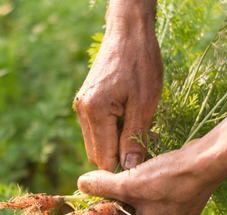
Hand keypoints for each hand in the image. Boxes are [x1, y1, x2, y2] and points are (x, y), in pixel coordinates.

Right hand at [74, 0, 162, 171]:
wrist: (128, 32)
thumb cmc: (141, 62)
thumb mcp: (145, 102)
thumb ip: (136, 137)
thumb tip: (131, 169)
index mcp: (95, 111)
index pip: (103, 159)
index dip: (122, 168)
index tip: (142, 171)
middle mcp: (82, 111)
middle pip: (96, 154)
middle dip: (118, 158)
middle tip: (145, 150)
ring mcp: (80, 107)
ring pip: (95, 143)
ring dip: (115, 144)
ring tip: (138, 131)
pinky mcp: (84, 102)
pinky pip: (95, 129)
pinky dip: (111, 132)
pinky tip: (129, 120)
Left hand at [77, 140, 215, 214]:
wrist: (206, 162)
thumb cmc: (168, 180)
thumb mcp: (129, 183)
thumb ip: (103, 186)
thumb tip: (80, 183)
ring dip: (137, 214)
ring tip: (121, 199)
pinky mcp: (186, 206)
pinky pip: (161, 211)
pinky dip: (149, 204)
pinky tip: (141, 187)